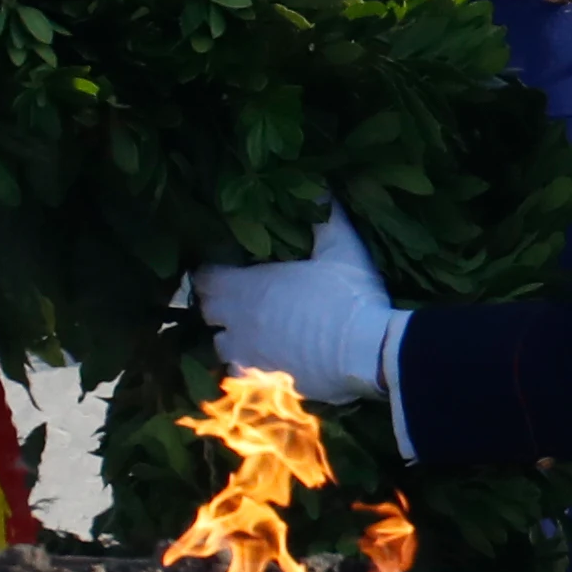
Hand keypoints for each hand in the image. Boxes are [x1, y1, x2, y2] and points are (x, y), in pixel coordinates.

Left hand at [189, 206, 406, 402]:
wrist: (367, 353)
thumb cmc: (349, 295)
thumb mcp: (341, 246)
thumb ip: (324, 215)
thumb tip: (319, 186)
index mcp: (248, 287)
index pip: (204, 278)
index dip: (210, 272)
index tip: (222, 268)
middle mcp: (238, 324)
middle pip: (208, 312)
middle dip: (217, 304)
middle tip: (238, 297)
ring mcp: (247, 358)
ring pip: (221, 347)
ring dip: (231, 337)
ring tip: (251, 331)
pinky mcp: (262, 385)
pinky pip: (240, 376)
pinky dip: (247, 367)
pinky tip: (265, 362)